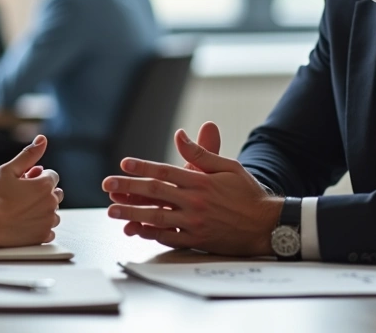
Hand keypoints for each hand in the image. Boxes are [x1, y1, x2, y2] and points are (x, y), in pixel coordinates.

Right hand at [0, 135, 63, 249]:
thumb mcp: (8, 169)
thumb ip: (28, 154)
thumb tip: (42, 139)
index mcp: (45, 185)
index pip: (52, 176)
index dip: (38, 178)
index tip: (25, 183)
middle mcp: (51, 203)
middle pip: (56, 194)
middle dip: (43, 193)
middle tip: (23, 197)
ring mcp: (48, 220)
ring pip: (53, 212)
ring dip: (43, 210)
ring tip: (23, 211)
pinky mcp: (43, 236)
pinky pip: (49, 230)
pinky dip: (41, 227)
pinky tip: (26, 223)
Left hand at [103, 128, 280, 256]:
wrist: (267, 224)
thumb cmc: (248, 193)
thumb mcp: (228, 167)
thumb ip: (201, 153)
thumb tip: (180, 135)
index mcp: (201, 182)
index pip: (165, 171)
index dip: (143, 166)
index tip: (124, 163)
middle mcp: (195, 202)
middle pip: (155, 193)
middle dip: (128, 188)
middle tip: (108, 185)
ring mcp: (195, 223)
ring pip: (156, 217)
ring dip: (132, 213)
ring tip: (113, 210)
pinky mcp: (197, 240)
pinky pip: (169, 237)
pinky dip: (151, 233)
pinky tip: (136, 229)